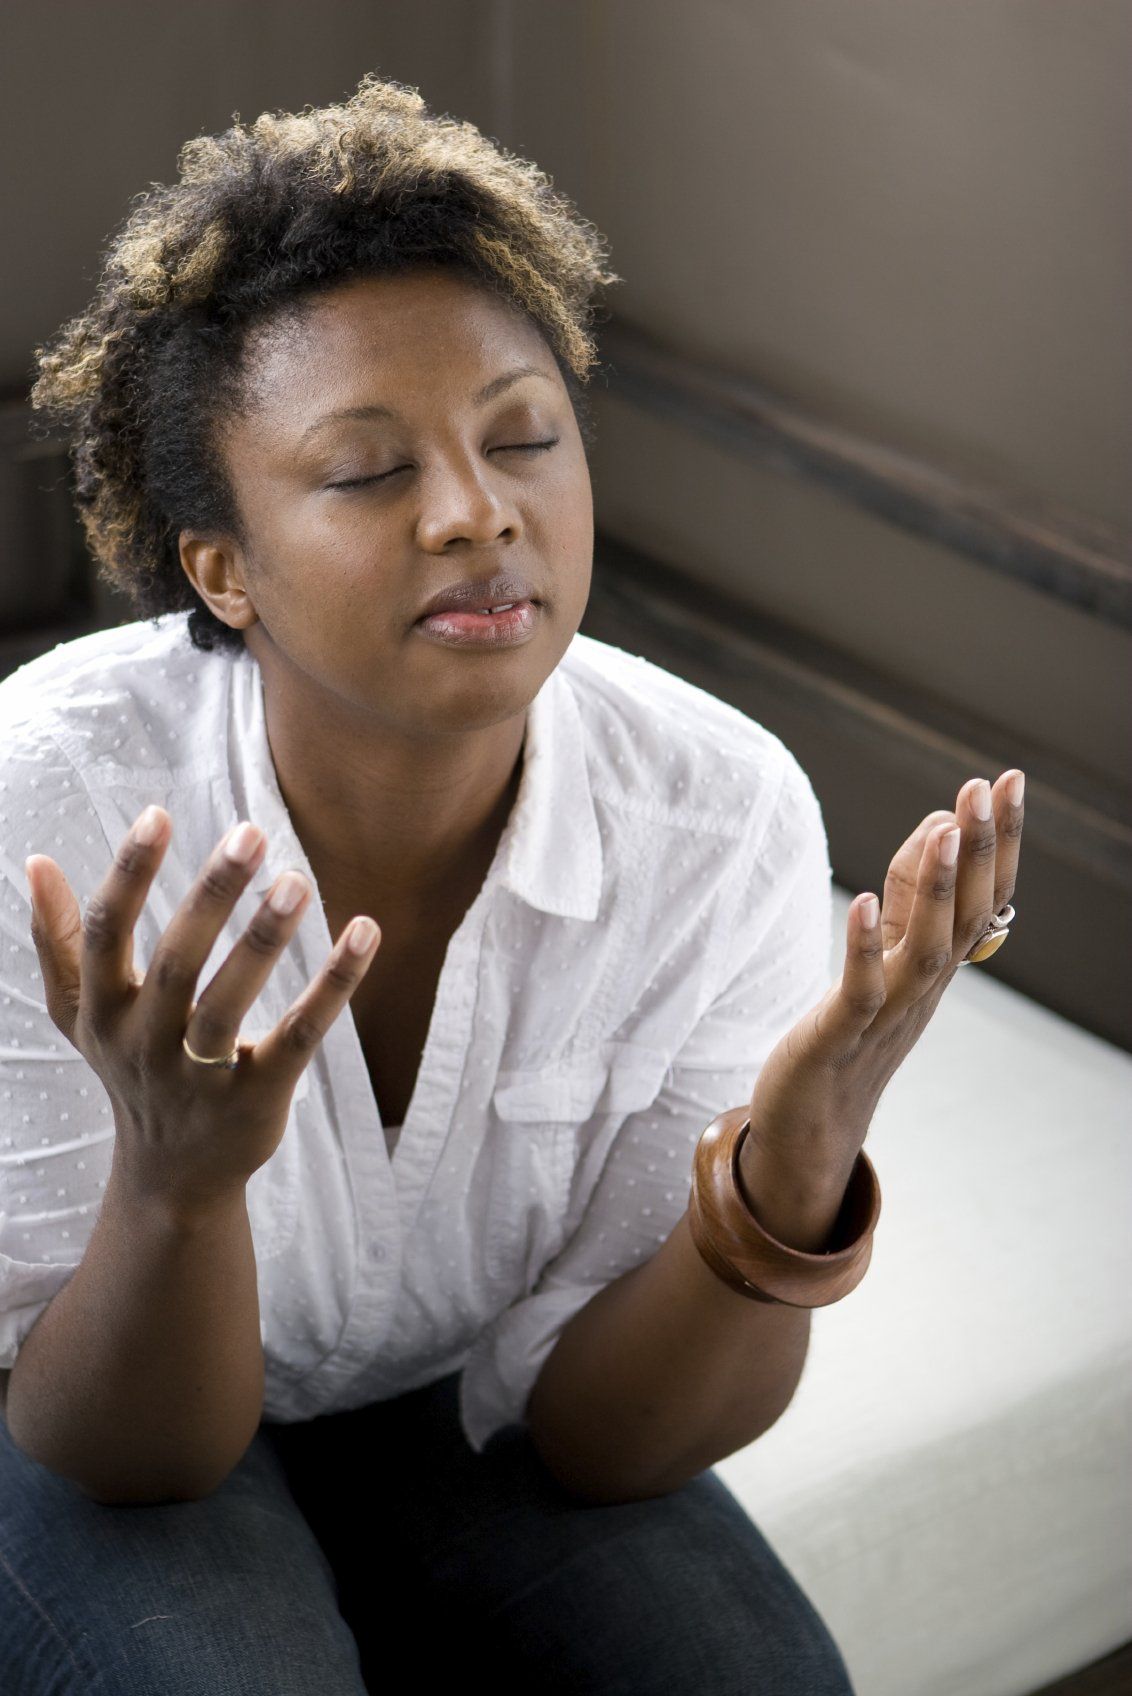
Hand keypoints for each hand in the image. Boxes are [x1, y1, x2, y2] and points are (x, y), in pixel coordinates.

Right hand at [25, 806, 381, 1218]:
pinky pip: (298, 1038)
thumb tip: (36, 861)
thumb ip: (60, 941)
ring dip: (263, 940)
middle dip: (211, 896)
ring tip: (298, 881)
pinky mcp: (258, 1098)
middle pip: (176, 963)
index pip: (106, 935)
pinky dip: (333, 987)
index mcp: (103, 1012)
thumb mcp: (83, 1016)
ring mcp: (202, 1077)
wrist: (171, 1178)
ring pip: (229, 1004)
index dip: (128, 874)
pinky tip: (365, 932)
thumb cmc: (132, 1070)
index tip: (157, 815)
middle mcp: (146, 1045)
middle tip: (250, 833)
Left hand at [743, 770, 1024, 1191]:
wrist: (816, 1125)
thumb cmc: (851, 1032)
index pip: (983, 897)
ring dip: (936, 889)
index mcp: (937, 967)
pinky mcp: (838, 1039)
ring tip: (944, 830)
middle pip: (967, 915)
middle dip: (981, 850)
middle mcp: (923, 989)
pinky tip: (861, 900)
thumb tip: (937, 827)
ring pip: (925, 951)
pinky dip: (863, 946)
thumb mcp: (887, 955)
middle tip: (988, 787)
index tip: (1009, 781)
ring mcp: (885, 1016)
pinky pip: (859, 992)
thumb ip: (910, 897)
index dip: (1000, 842)